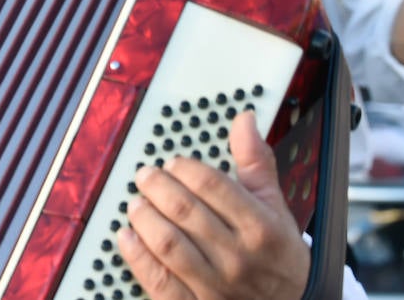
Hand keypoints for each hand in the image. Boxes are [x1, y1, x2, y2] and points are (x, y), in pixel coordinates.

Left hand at [117, 110, 308, 299]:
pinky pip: (158, 279)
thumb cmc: (276, 253)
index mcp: (260, 228)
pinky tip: (127, 235)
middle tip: (145, 176)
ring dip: (144, 217)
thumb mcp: (275, 206)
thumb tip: (244, 120)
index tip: (172, 164)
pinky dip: (136, 255)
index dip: (184, 168)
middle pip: (184, 211)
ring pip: (168, 243)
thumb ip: (255, 161)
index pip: (212, 185)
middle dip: (156, 187)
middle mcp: (239, 257)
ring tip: (136, 203)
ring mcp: (216, 285)